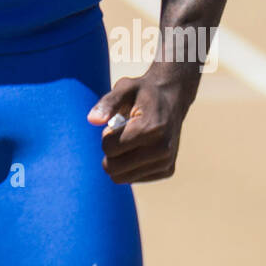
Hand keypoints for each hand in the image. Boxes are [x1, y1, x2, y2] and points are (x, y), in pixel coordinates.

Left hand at [87, 64, 197, 183]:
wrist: (173, 98)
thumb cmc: (143, 92)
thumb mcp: (125, 87)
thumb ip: (108, 103)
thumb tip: (92, 120)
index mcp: (151, 129)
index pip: (109, 148)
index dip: (106, 134)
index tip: (117, 122)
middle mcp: (162, 149)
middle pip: (113, 168)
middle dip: (110, 151)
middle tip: (122, 133)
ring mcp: (166, 163)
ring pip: (122, 177)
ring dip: (120, 159)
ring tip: (132, 139)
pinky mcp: (167, 171)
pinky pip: (133, 178)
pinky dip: (130, 165)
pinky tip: (141, 147)